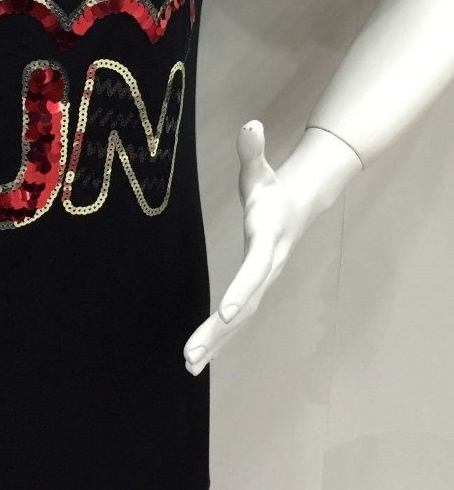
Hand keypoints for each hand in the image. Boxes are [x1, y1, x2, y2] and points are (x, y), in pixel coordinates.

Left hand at [183, 119, 364, 376]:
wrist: (300, 204)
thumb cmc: (272, 186)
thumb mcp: (261, 167)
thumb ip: (252, 150)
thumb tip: (250, 124)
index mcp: (268, 240)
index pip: (254, 270)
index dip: (241, 291)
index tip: (226, 315)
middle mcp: (267, 267)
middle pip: (244, 305)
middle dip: (219, 332)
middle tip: (192, 354)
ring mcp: (262, 281)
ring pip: (240, 320)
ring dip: (216, 344)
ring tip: (189, 365)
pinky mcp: (254, 288)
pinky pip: (237, 320)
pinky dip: (219, 339)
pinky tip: (199, 357)